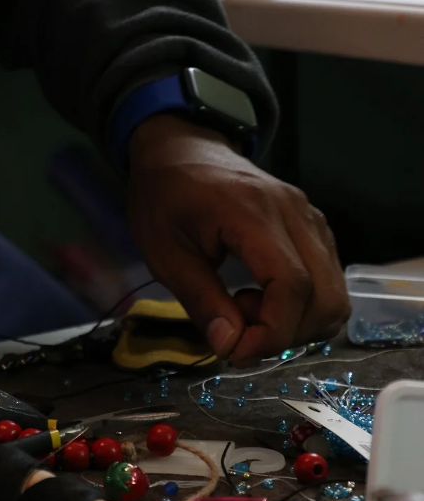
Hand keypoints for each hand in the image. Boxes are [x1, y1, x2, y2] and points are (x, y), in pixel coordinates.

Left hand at [127, 114, 349, 365]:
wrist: (182, 149)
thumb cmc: (164, 196)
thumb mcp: (164, 252)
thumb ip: (200, 300)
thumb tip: (230, 345)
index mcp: (253, 212)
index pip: (292, 285)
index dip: (272, 332)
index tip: (236, 351)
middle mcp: (294, 212)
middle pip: (326, 295)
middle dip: (287, 334)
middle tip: (240, 332)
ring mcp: (310, 217)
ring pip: (334, 293)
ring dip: (296, 322)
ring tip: (246, 307)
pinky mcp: (314, 226)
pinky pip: (327, 279)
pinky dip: (302, 305)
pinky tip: (261, 294)